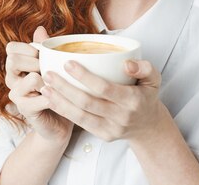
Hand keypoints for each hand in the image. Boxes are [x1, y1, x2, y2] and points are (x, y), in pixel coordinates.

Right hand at [5, 27, 73, 141]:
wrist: (60, 119)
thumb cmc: (57, 88)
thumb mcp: (52, 65)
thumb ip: (45, 48)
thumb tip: (40, 28)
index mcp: (16, 66)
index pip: (11, 48)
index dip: (28, 48)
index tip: (43, 54)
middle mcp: (12, 79)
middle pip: (13, 60)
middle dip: (35, 61)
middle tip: (49, 69)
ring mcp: (17, 95)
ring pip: (30, 78)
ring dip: (47, 80)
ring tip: (55, 85)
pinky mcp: (26, 110)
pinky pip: (41, 97)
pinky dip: (54, 96)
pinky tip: (59, 97)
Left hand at [40, 59, 163, 141]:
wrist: (148, 125)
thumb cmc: (146, 95)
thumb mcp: (153, 78)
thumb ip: (144, 67)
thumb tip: (126, 64)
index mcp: (132, 100)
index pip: (104, 88)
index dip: (84, 76)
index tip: (67, 63)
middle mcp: (121, 117)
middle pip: (87, 102)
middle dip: (65, 88)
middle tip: (48, 74)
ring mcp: (111, 129)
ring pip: (80, 116)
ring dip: (59, 101)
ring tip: (45, 86)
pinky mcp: (103, 136)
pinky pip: (80, 123)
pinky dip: (64, 111)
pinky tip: (52, 99)